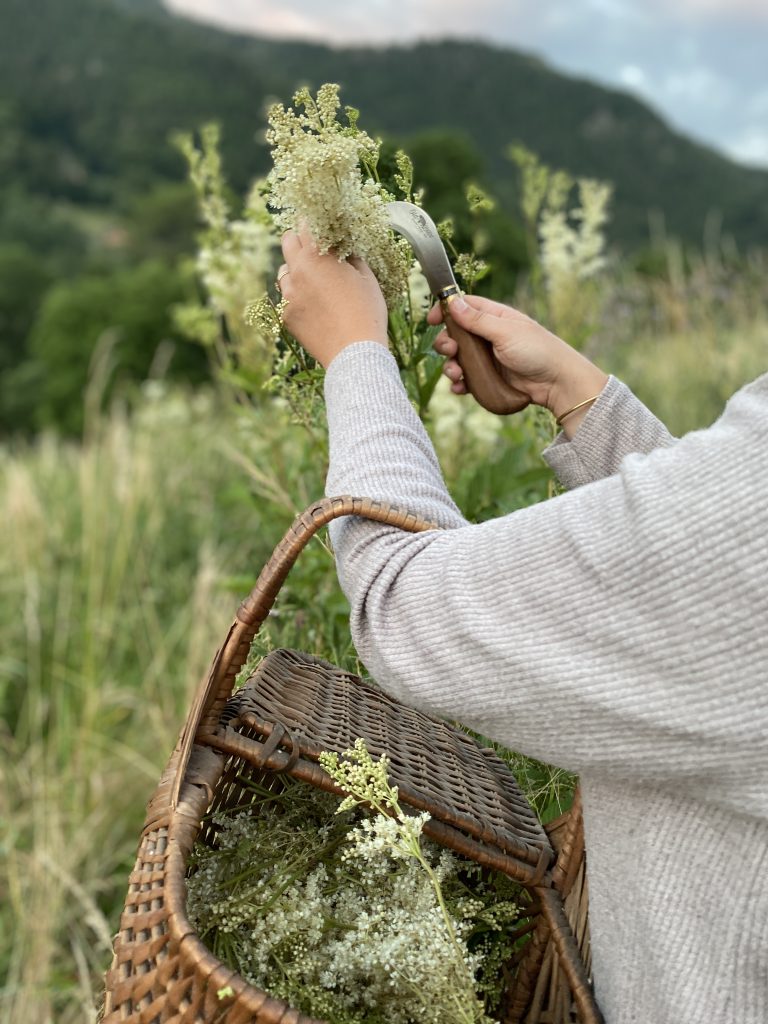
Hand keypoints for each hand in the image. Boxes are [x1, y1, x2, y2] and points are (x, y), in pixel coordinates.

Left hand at [279, 228, 388, 367]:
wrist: (354, 352)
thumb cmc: (367, 312)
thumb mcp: (366, 278)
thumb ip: (351, 257)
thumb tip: (345, 248)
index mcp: (318, 256)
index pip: (306, 225)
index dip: (314, 223)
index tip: (320, 225)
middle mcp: (297, 271)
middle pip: (287, 241)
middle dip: (299, 240)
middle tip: (314, 249)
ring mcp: (288, 294)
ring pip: (283, 271)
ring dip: (296, 270)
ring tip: (314, 282)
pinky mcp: (286, 315)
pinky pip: (286, 298)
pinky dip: (296, 296)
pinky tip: (314, 305)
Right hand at [429, 295, 607, 434]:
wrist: (557, 383)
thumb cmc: (537, 350)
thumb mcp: (506, 331)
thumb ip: (478, 319)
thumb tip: (454, 302)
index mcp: (495, 317)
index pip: (464, 307)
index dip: (446, 311)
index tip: (431, 319)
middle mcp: (489, 336)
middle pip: (456, 335)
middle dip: (446, 344)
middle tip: (450, 351)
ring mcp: (489, 359)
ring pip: (459, 359)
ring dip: (451, 366)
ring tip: (456, 374)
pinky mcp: (490, 379)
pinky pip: (467, 380)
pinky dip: (460, 384)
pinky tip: (460, 388)